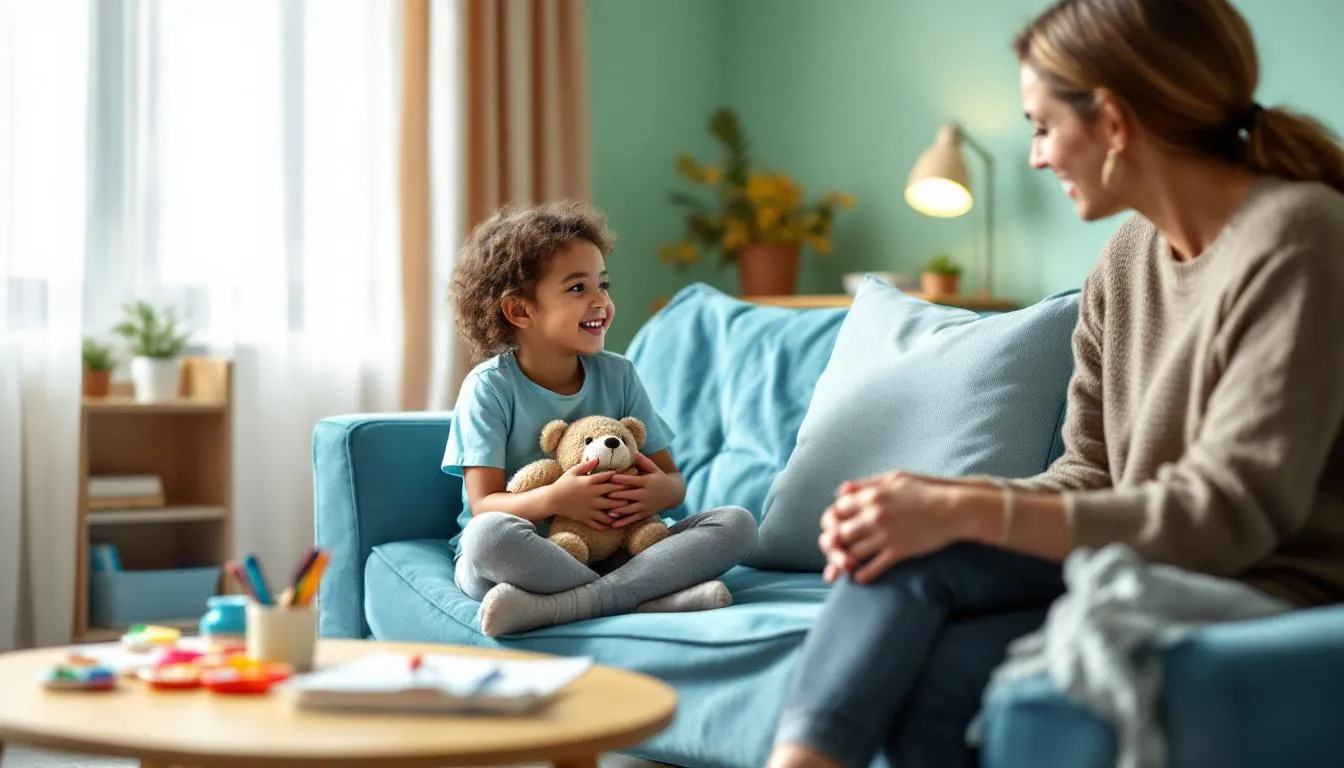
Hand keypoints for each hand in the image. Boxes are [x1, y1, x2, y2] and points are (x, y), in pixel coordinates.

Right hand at [546, 458, 624, 530]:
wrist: (551, 500)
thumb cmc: (562, 484)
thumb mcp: (572, 472)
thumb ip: (586, 465)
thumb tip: (597, 458)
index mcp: (589, 482)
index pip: (608, 477)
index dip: (620, 475)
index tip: (630, 474)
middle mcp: (592, 495)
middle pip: (613, 492)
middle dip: (625, 490)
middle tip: (635, 489)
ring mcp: (589, 508)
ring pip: (609, 509)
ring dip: (619, 508)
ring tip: (627, 507)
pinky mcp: (585, 518)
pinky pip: (599, 523)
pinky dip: (607, 524)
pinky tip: (614, 523)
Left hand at [606, 453, 682, 527]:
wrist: (674, 494)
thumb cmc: (660, 478)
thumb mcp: (654, 469)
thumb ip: (643, 461)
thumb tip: (633, 451)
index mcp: (647, 482)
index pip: (632, 480)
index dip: (621, 479)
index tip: (610, 477)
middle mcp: (646, 494)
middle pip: (629, 495)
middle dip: (616, 495)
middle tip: (603, 495)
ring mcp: (646, 505)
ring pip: (630, 509)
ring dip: (618, 511)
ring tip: (606, 512)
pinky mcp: (645, 514)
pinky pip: (633, 519)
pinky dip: (623, 522)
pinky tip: (612, 525)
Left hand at [820, 471, 964, 583]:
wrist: (955, 508)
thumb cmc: (926, 490)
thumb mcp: (894, 478)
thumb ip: (866, 484)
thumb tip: (841, 491)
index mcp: (872, 496)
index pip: (836, 511)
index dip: (832, 521)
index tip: (836, 528)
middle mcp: (874, 515)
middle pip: (839, 534)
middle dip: (834, 544)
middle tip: (835, 551)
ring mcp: (886, 534)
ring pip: (852, 553)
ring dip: (845, 561)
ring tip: (846, 565)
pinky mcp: (899, 551)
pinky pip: (872, 568)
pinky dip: (862, 575)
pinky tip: (860, 576)